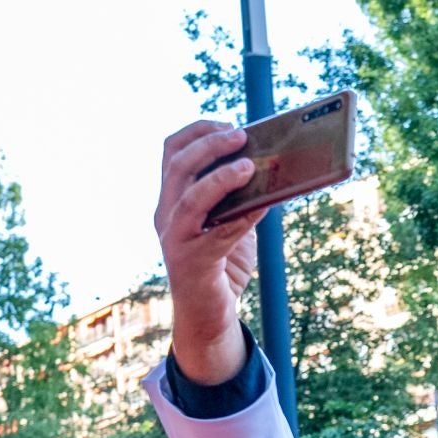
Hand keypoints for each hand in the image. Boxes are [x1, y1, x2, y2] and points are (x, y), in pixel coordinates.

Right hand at [156, 121, 270, 385]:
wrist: (210, 314)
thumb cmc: (222, 264)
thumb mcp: (229, 220)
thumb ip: (240, 196)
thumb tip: (272, 166)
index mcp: (171, 198)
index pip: (171, 151)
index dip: (198, 132)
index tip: (227, 123)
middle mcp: (166, 215)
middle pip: (178, 166)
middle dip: (209, 145)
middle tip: (241, 135)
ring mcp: (175, 239)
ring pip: (189, 198)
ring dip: (220, 178)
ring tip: (248, 165)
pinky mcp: (192, 263)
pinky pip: (217, 235)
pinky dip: (241, 218)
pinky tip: (263, 205)